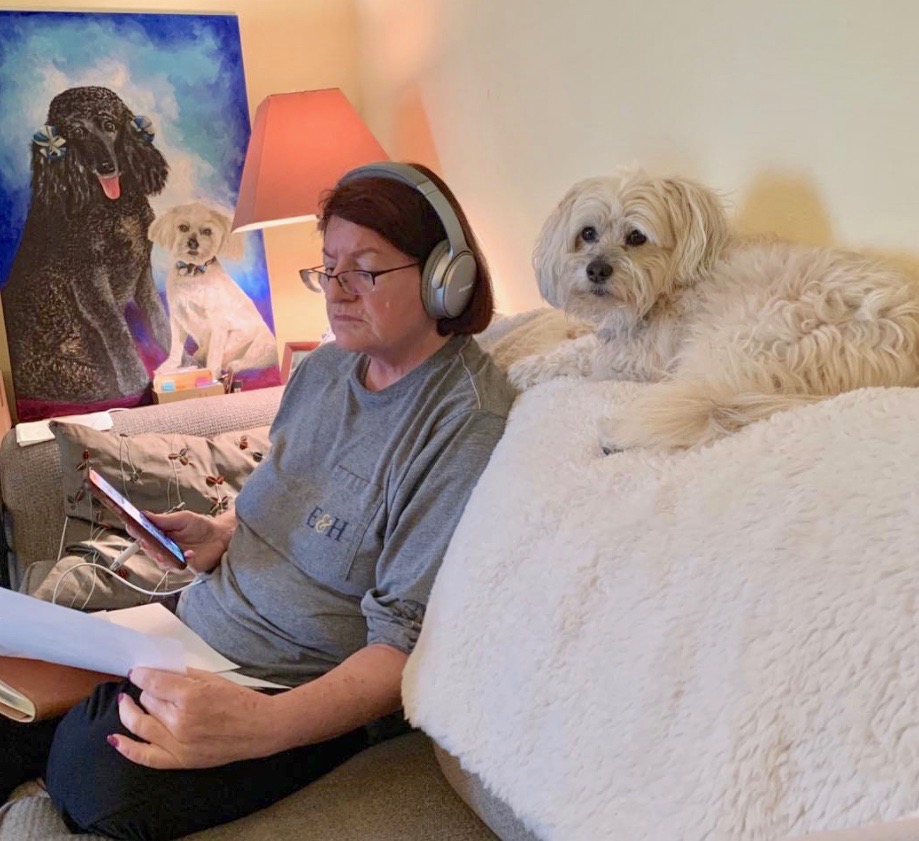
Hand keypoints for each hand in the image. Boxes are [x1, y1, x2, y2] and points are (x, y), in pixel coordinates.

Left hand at [109, 668, 280, 768]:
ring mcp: (178, 744)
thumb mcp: (213, 679)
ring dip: (130, 711)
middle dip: (146, 690)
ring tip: (126, 703)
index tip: (137, 671)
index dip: (141, 674)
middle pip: (148, 701)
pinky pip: (145, 756)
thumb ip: (183, 675)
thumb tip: (159, 671)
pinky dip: (127, 747)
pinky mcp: (180, 760)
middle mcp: (180, 721)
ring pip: (142, 724)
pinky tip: (114, 737)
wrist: (260, 728)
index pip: (153, 682)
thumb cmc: (241, 701)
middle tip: (149, 685)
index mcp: (191, 696)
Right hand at [127, 510, 233, 572]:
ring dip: (162, 558)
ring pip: (163, 562)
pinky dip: (184, 561)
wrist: (220, 535)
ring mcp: (175, 559)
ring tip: (163, 554)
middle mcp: (165, 549)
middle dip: (148, 548)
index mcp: (161, 536)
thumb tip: (144, 514)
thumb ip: (164, 520)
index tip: (131, 527)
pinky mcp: (187, 567)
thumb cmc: (200, 526)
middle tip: (147, 542)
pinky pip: (182, 567)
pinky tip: (188, 555)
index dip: (136, 532)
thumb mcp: (182, 518)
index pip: (144, 536)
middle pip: (151, 551)